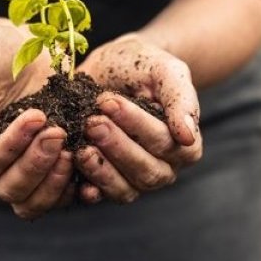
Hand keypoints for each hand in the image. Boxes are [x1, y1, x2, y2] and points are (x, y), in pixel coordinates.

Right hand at [0, 19, 74, 218]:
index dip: (13, 145)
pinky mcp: (55, 165)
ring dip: (56, 183)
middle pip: (12, 190)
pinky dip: (78, 187)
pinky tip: (93, 163)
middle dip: (36, 165)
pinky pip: (65, 193)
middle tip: (58, 132)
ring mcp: (28, 169)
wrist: (21, 46)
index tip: (37, 114)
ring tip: (75, 150)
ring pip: (35, 201)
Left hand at [73, 33, 202, 203]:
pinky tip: (73, 170)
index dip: (136, 125)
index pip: (164, 143)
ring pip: (125, 188)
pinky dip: (87, 187)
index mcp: (185, 145)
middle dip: (117, 147)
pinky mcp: (106, 182)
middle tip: (92, 122)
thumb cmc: (143, 66)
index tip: (109, 102)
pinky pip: (100, 195)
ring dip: (101, 169)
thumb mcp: (166, 70)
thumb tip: (187, 136)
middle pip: (146, 171)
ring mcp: (134, 179)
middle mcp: (163, 168)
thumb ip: (181, 99)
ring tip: (80, 146)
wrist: (113, 66)